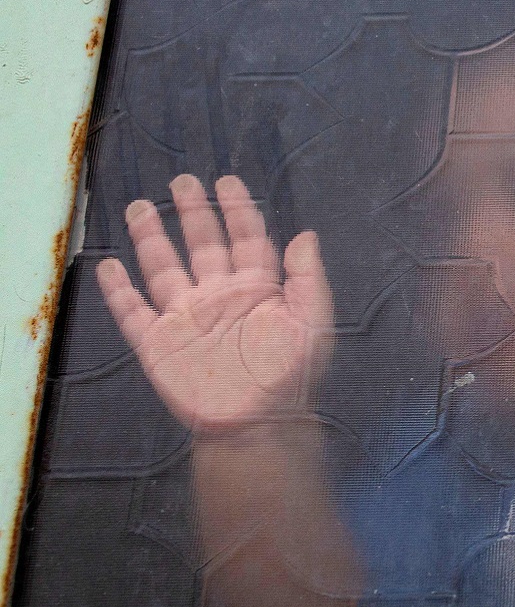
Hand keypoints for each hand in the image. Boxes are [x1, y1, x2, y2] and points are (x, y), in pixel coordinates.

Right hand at [96, 175, 331, 433]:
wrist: (257, 425)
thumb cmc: (289, 376)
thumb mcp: (312, 324)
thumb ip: (307, 279)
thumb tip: (305, 235)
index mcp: (257, 291)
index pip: (246, 240)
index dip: (238, 211)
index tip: (227, 181)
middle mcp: (219, 298)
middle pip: (203, 246)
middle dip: (194, 214)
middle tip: (183, 182)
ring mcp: (186, 319)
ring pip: (164, 269)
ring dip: (152, 239)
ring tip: (141, 207)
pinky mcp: (157, 345)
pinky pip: (133, 313)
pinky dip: (118, 291)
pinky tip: (109, 266)